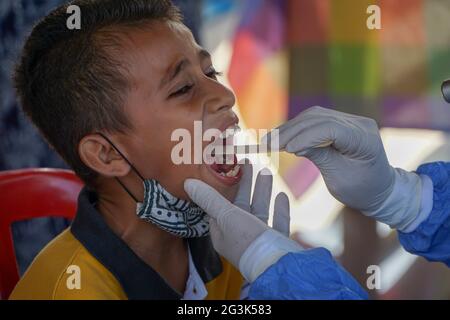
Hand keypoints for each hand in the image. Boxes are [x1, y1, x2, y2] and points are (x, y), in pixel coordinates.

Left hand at [184, 163, 299, 281]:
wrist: (276, 264)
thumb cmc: (247, 240)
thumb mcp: (225, 215)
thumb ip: (209, 198)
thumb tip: (188, 182)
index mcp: (223, 232)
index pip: (219, 206)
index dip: (223, 187)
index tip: (228, 169)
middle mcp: (240, 236)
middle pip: (242, 204)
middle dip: (246, 184)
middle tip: (249, 163)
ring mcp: (259, 239)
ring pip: (260, 209)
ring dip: (263, 191)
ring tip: (267, 172)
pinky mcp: (277, 241)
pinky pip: (277, 221)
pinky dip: (279, 208)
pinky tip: (282, 195)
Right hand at [267, 106, 424, 230]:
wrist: (379, 189)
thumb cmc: (362, 190)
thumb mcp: (339, 179)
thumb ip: (318, 156)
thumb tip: (291, 143)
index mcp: (365, 139)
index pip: (330, 129)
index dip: (304, 136)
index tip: (284, 149)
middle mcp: (359, 123)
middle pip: (319, 119)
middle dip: (290, 131)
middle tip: (266, 144)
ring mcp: (351, 120)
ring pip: (314, 116)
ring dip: (290, 128)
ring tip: (269, 141)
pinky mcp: (342, 122)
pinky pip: (316, 120)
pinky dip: (297, 129)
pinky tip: (282, 138)